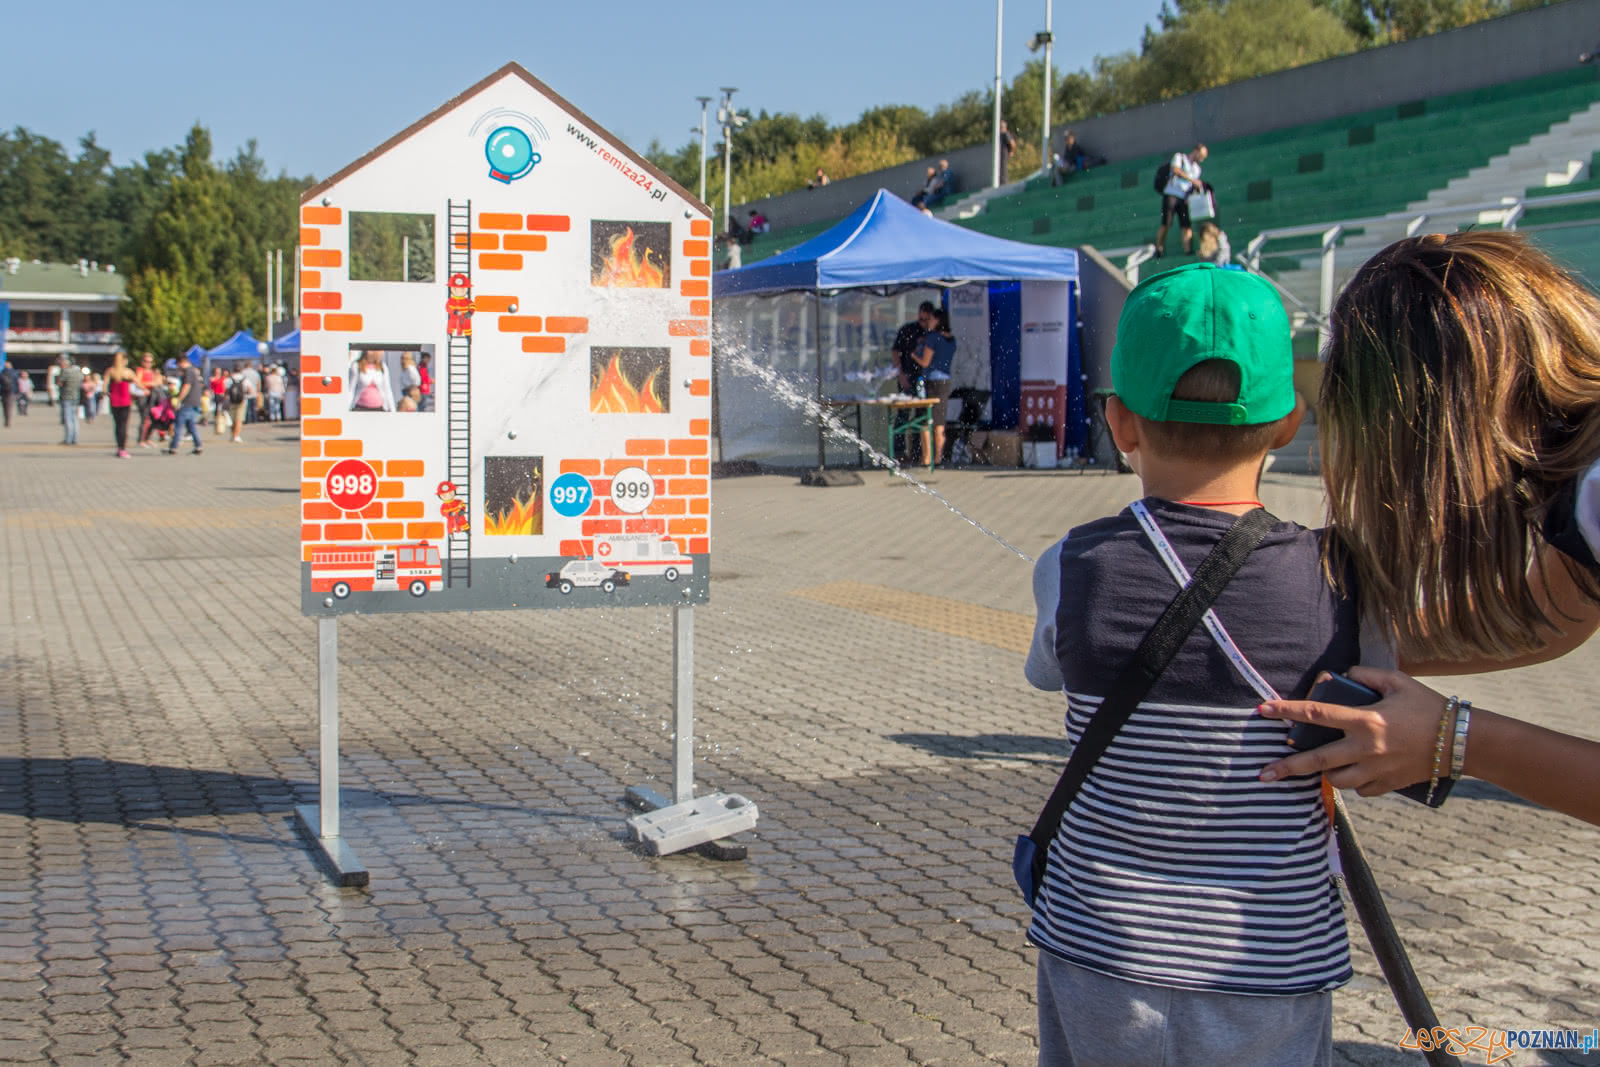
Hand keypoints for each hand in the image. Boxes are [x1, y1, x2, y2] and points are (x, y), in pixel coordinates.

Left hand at [1257, 666, 1444, 794]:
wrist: (1462, 740)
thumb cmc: (1429, 706)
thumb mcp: (1398, 681)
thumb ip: (1366, 675)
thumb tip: (1341, 676)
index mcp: (1366, 719)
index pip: (1316, 713)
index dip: (1286, 710)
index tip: (1262, 710)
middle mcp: (1366, 748)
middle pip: (1316, 761)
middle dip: (1286, 768)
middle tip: (1263, 774)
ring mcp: (1377, 770)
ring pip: (1337, 780)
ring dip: (1325, 773)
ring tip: (1321, 766)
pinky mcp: (1389, 785)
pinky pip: (1361, 790)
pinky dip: (1355, 783)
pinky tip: (1356, 773)